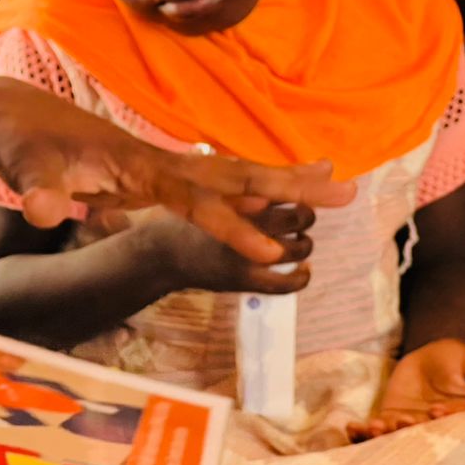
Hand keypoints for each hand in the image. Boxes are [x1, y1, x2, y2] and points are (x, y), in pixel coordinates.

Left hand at [0, 77, 355, 262]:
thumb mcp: (20, 164)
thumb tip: (39, 210)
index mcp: (134, 162)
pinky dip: (244, 191)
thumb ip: (34, 186)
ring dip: (278, 182)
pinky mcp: (146, 174)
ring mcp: (154, 166)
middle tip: (348, 189)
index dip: (231, 224)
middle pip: (232, 173)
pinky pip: (208, 187)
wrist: (9, 111)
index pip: (194, 197)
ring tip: (333, 183)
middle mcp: (154, 160)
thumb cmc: (17, 138)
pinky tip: (268, 198)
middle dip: (288, 184)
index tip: (272, 250)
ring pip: (227, 175)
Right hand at [138, 204, 314, 293]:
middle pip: (299, 217)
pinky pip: (287, 283)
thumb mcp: (207, 194)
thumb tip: (271, 181)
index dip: (301, 188)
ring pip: (299, 248)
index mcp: (239, 201)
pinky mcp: (247, 281)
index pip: (285, 192)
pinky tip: (304, 268)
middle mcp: (249, 227)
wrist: (160, 256)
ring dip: (304, 242)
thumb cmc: (183, 219)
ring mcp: (250, 257)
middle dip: (304, 214)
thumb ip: (239, 188)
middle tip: (299, 214)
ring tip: (298, 238)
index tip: (303, 187)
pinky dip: (301, 275)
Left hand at [347, 339, 464, 441]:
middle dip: (411, 432)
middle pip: (424, 437)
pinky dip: (364, 432)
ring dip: (385, 435)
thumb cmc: (459, 360)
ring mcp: (413, 428)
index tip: (437, 410)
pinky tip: (352, 428)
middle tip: (401, 422)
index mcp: (463, 420)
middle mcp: (437, 430)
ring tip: (375, 425)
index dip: (446, 419)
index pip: (455, 424)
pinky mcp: (392, 421)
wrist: (432, 357)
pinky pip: (378, 431)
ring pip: (398, 438)